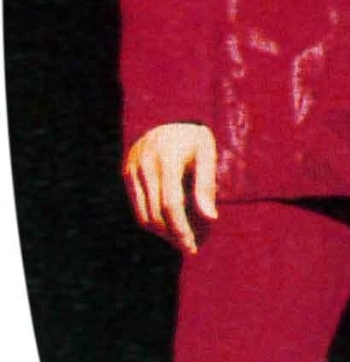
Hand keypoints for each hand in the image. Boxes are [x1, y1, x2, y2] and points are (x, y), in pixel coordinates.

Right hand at [123, 122, 217, 255]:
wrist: (165, 113)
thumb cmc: (193, 136)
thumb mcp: (207, 152)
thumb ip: (207, 185)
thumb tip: (210, 219)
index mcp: (167, 157)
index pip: (171, 204)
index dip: (182, 230)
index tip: (193, 248)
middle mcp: (145, 163)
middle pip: (157, 215)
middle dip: (175, 236)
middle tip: (193, 246)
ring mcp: (133, 168)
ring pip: (144, 216)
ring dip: (163, 233)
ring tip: (183, 238)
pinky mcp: (127, 173)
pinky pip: (138, 208)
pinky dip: (153, 221)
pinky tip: (170, 225)